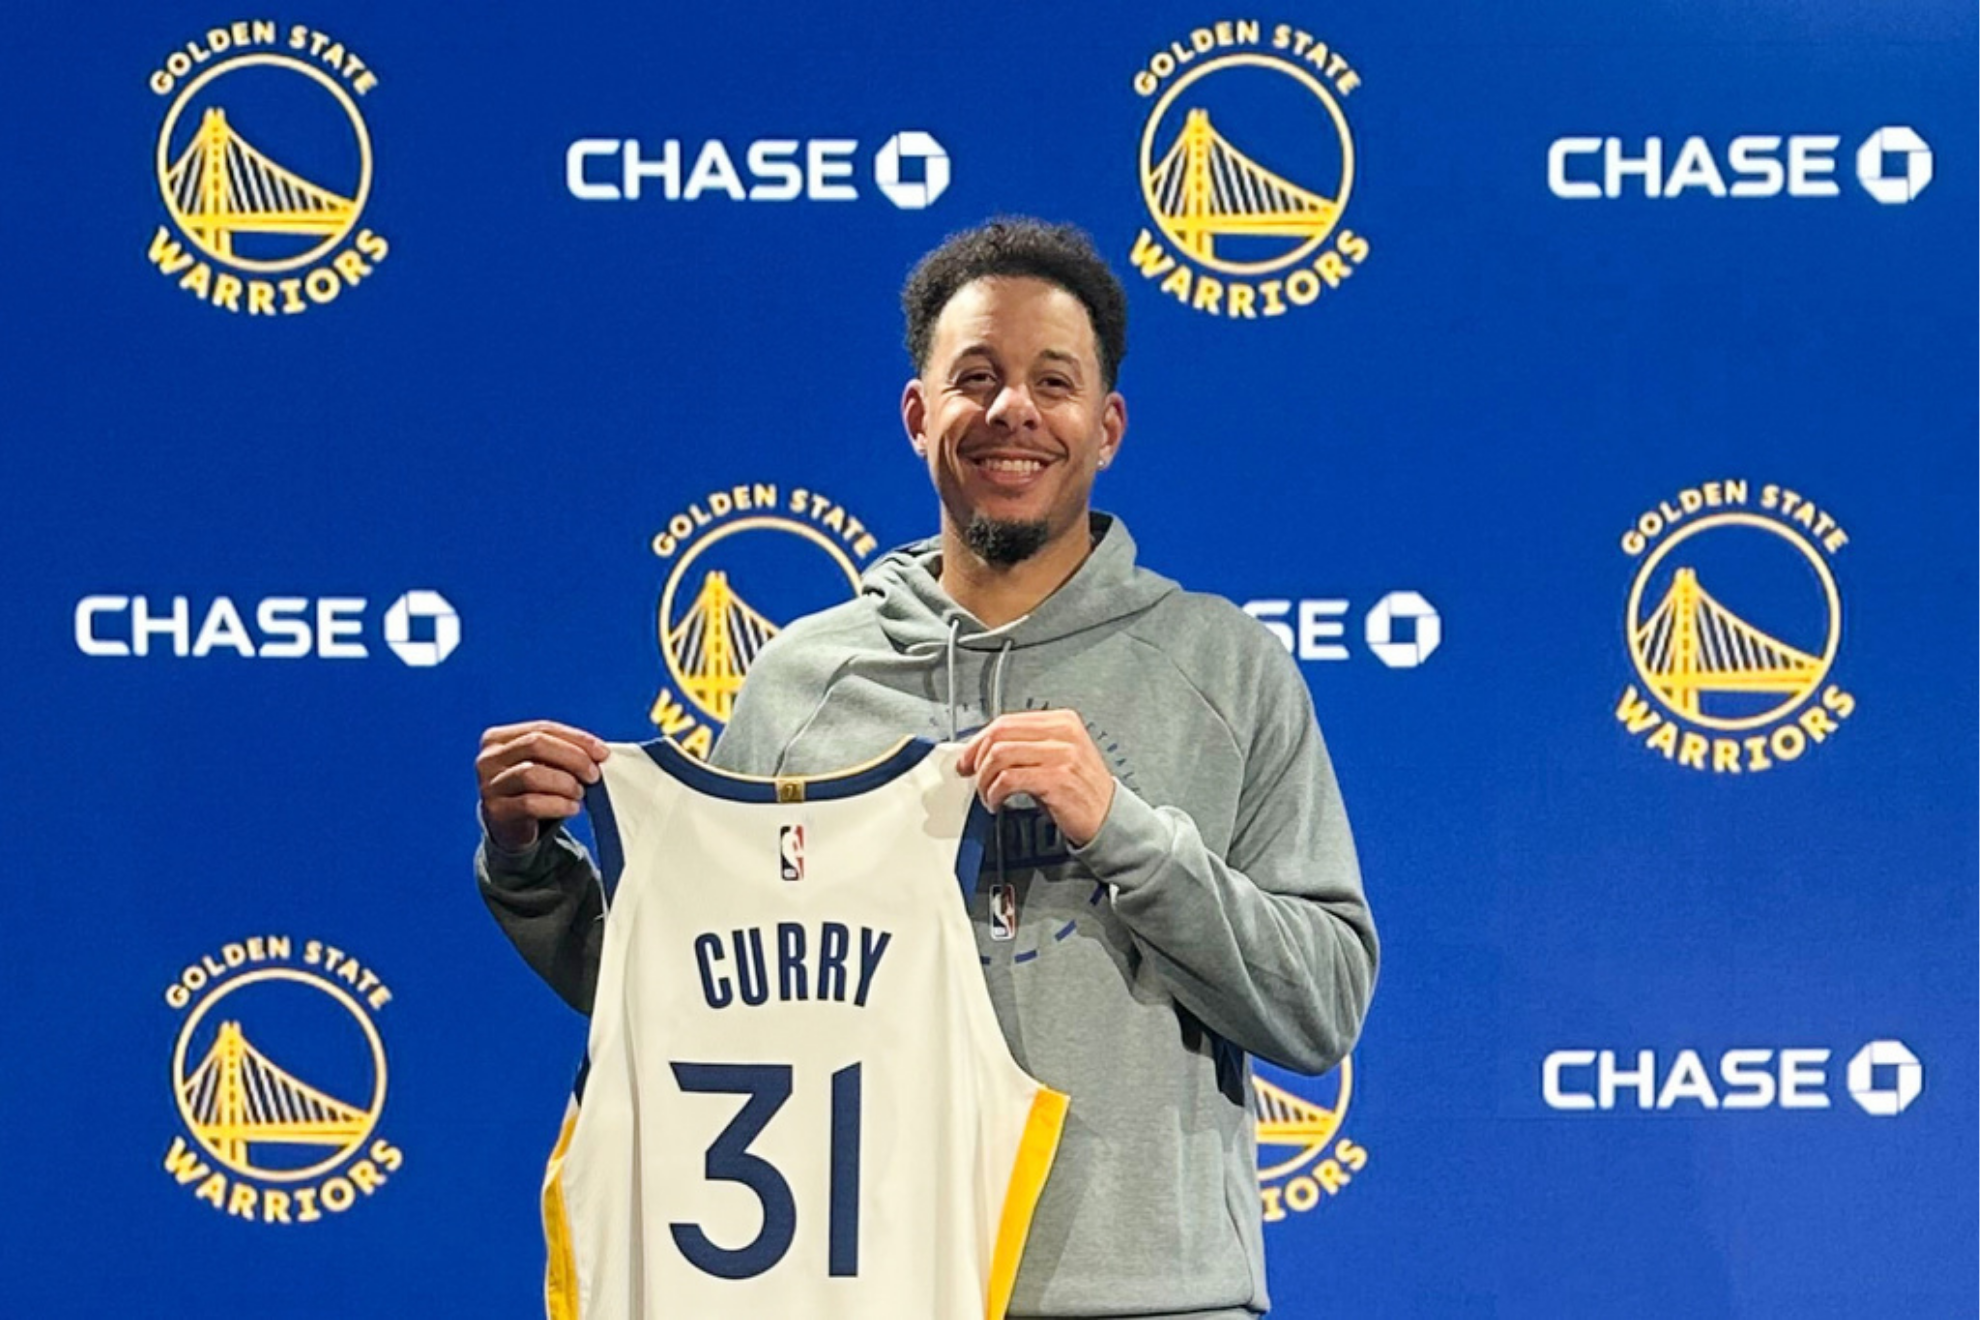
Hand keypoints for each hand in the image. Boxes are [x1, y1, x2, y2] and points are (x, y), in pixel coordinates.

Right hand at [476, 720, 609, 852]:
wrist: (510, 825)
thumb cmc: (532, 787)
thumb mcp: (541, 763)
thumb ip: (562, 751)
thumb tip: (599, 753)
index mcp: (498, 738)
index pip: (543, 728)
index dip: (577, 739)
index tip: (603, 752)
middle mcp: (488, 758)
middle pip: (536, 745)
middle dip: (573, 758)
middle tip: (594, 774)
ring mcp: (489, 785)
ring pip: (532, 774)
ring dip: (565, 783)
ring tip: (579, 793)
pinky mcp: (495, 811)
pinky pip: (530, 804)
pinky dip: (558, 805)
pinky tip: (571, 807)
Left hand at [956, 710, 1116, 847]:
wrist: (1109, 818)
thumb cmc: (1080, 790)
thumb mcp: (1058, 756)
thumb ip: (1026, 746)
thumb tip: (983, 750)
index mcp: (1062, 721)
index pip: (1007, 720)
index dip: (979, 740)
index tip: (968, 757)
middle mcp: (1063, 733)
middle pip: (1000, 733)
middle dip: (977, 757)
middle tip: (971, 775)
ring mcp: (1062, 755)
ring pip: (1000, 755)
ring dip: (985, 779)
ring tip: (988, 793)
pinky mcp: (1056, 779)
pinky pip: (1008, 779)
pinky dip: (994, 793)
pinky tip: (996, 802)